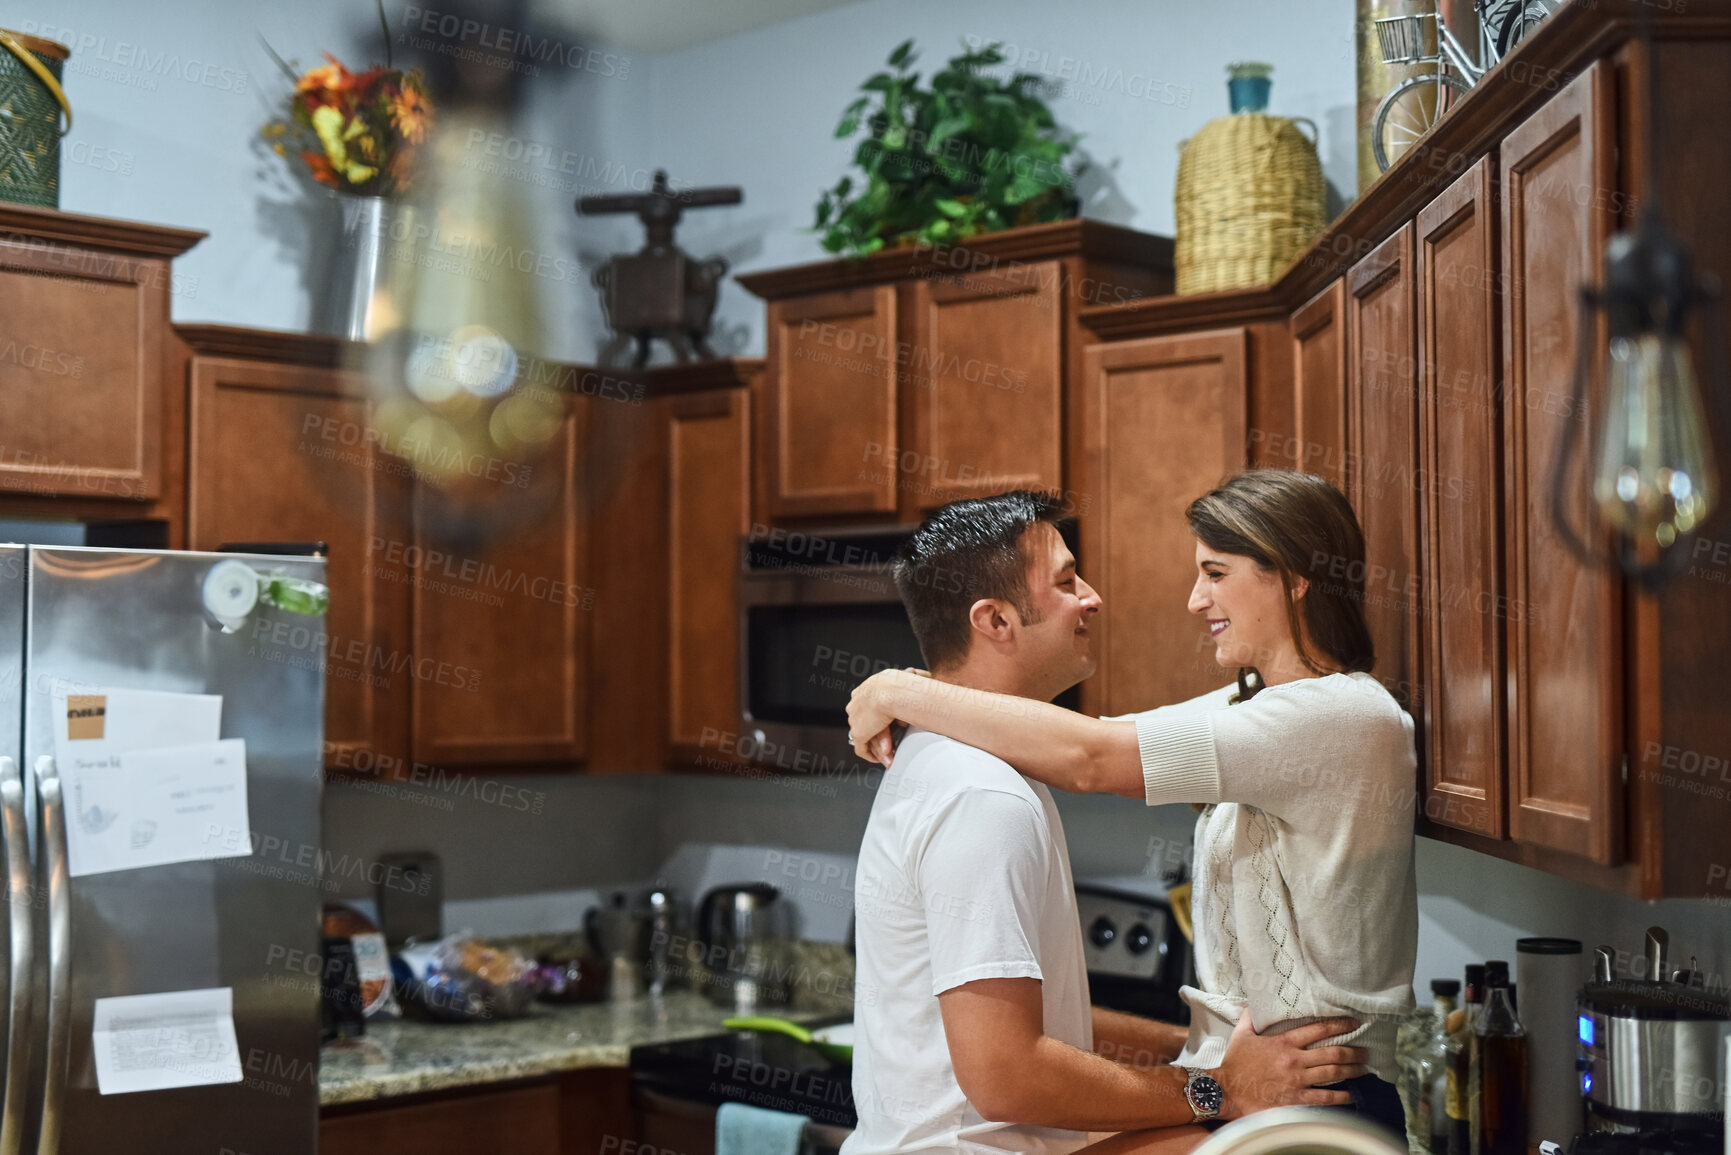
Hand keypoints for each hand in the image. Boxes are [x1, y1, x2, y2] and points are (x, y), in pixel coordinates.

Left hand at [847, 668, 927, 763]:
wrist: (893, 691)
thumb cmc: (904, 684)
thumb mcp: (904, 680)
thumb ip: (904, 685)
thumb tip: (915, 676)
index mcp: (866, 689)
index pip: (869, 707)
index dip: (880, 718)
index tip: (892, 725)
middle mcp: (857, 702)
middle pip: (867, 723)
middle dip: (880, 736)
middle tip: (892, 746)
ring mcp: (855, 718)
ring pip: (866, 736)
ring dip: (879, 746)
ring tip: (891, 755)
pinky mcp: (858, 733)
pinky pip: (861, 748)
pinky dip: (870, 755)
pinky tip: (880, 759)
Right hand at [1213, 1011, 1368, 1119]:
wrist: (1228, 1090)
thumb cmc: (1235, 1062)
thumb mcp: (1242, 1034)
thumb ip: (1250, 1017)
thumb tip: (1253, 1001)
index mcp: (1284, 1042)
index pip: (1318, 1029)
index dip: (1339, 1025)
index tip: (1353, 1023)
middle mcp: (1294, 1060)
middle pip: (1332, 1053)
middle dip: (1352, 1051)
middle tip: (1365, 1051)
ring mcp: (1297, 1080)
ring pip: (1333, 1073)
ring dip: (1352, 1070)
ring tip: (1364, 1068)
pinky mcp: (1296, 1099)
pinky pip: (1324, 1098)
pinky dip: (1341, 1097)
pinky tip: (1352, 1095)